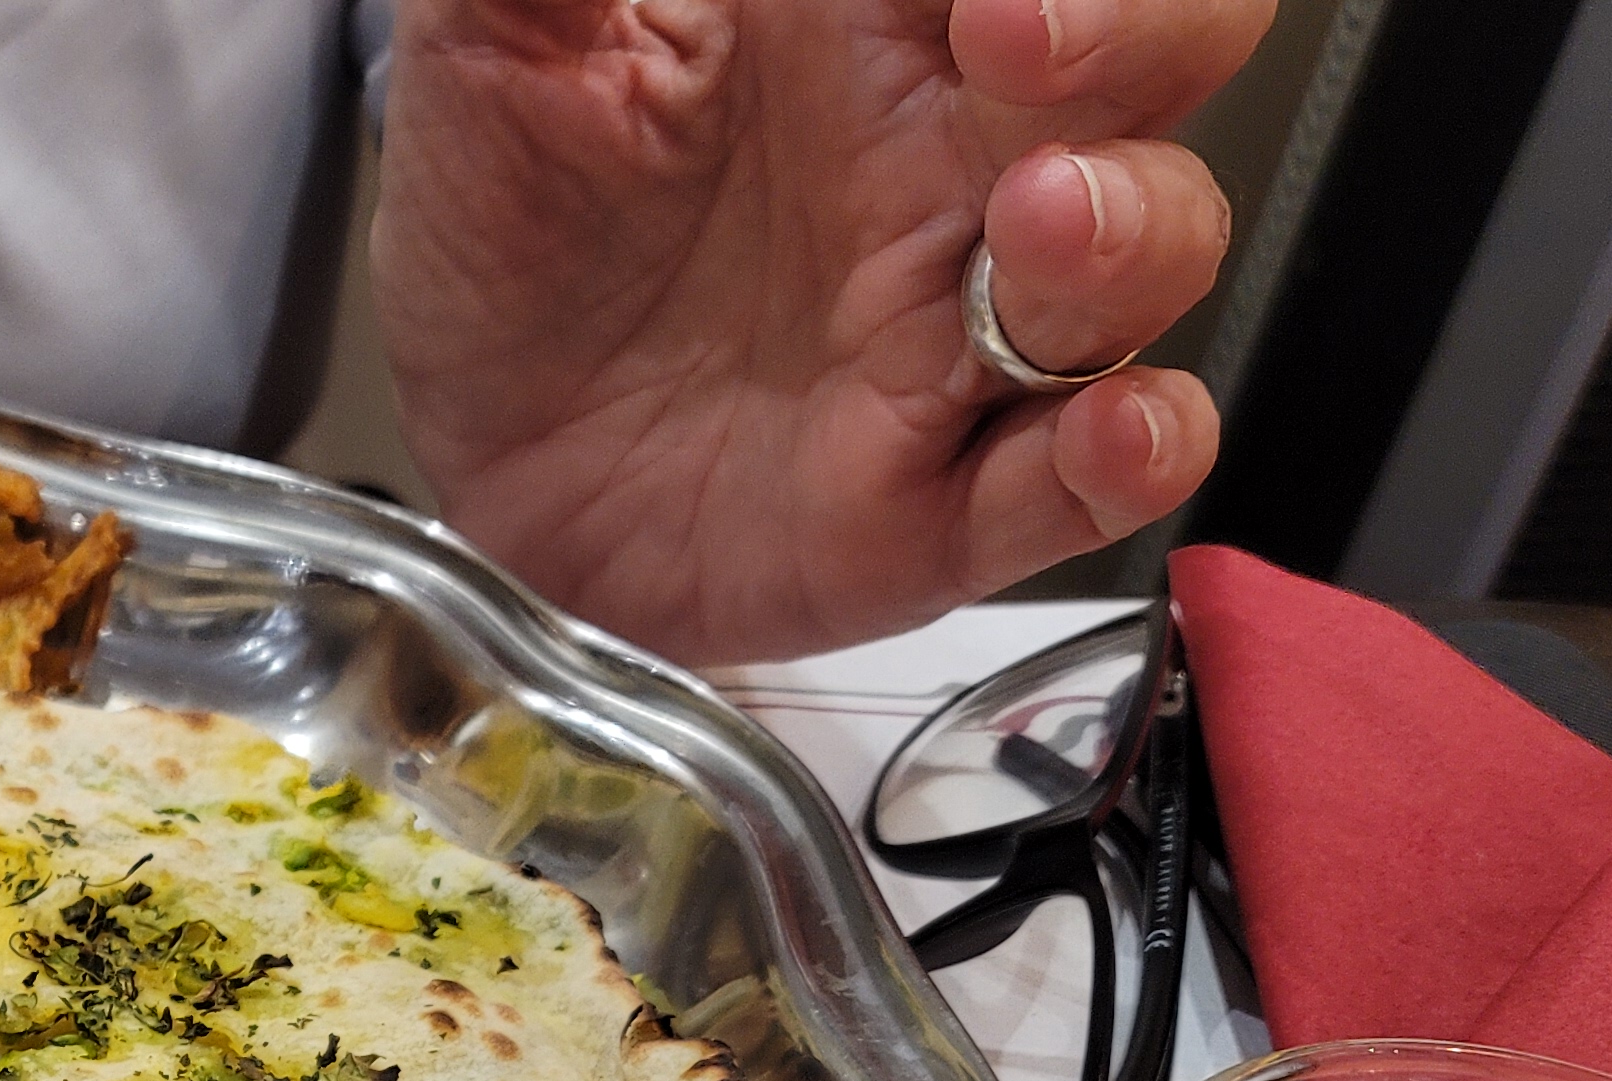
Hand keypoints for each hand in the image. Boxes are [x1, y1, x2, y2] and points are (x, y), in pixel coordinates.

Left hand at [375, 0, 1267, 665]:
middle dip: (1137, 26)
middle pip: (1156, 53)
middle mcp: (950, 167)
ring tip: (1042, 216)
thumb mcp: (489, 58)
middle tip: (1018, 33)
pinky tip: (1107, 432)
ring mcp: (959, 333)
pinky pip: (1086, 474)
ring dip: (1133, 231)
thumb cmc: (512, 240)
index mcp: (866, 28)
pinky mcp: (939, 502)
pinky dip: (1130, 452)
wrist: (455, 456)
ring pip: (1152, 251)